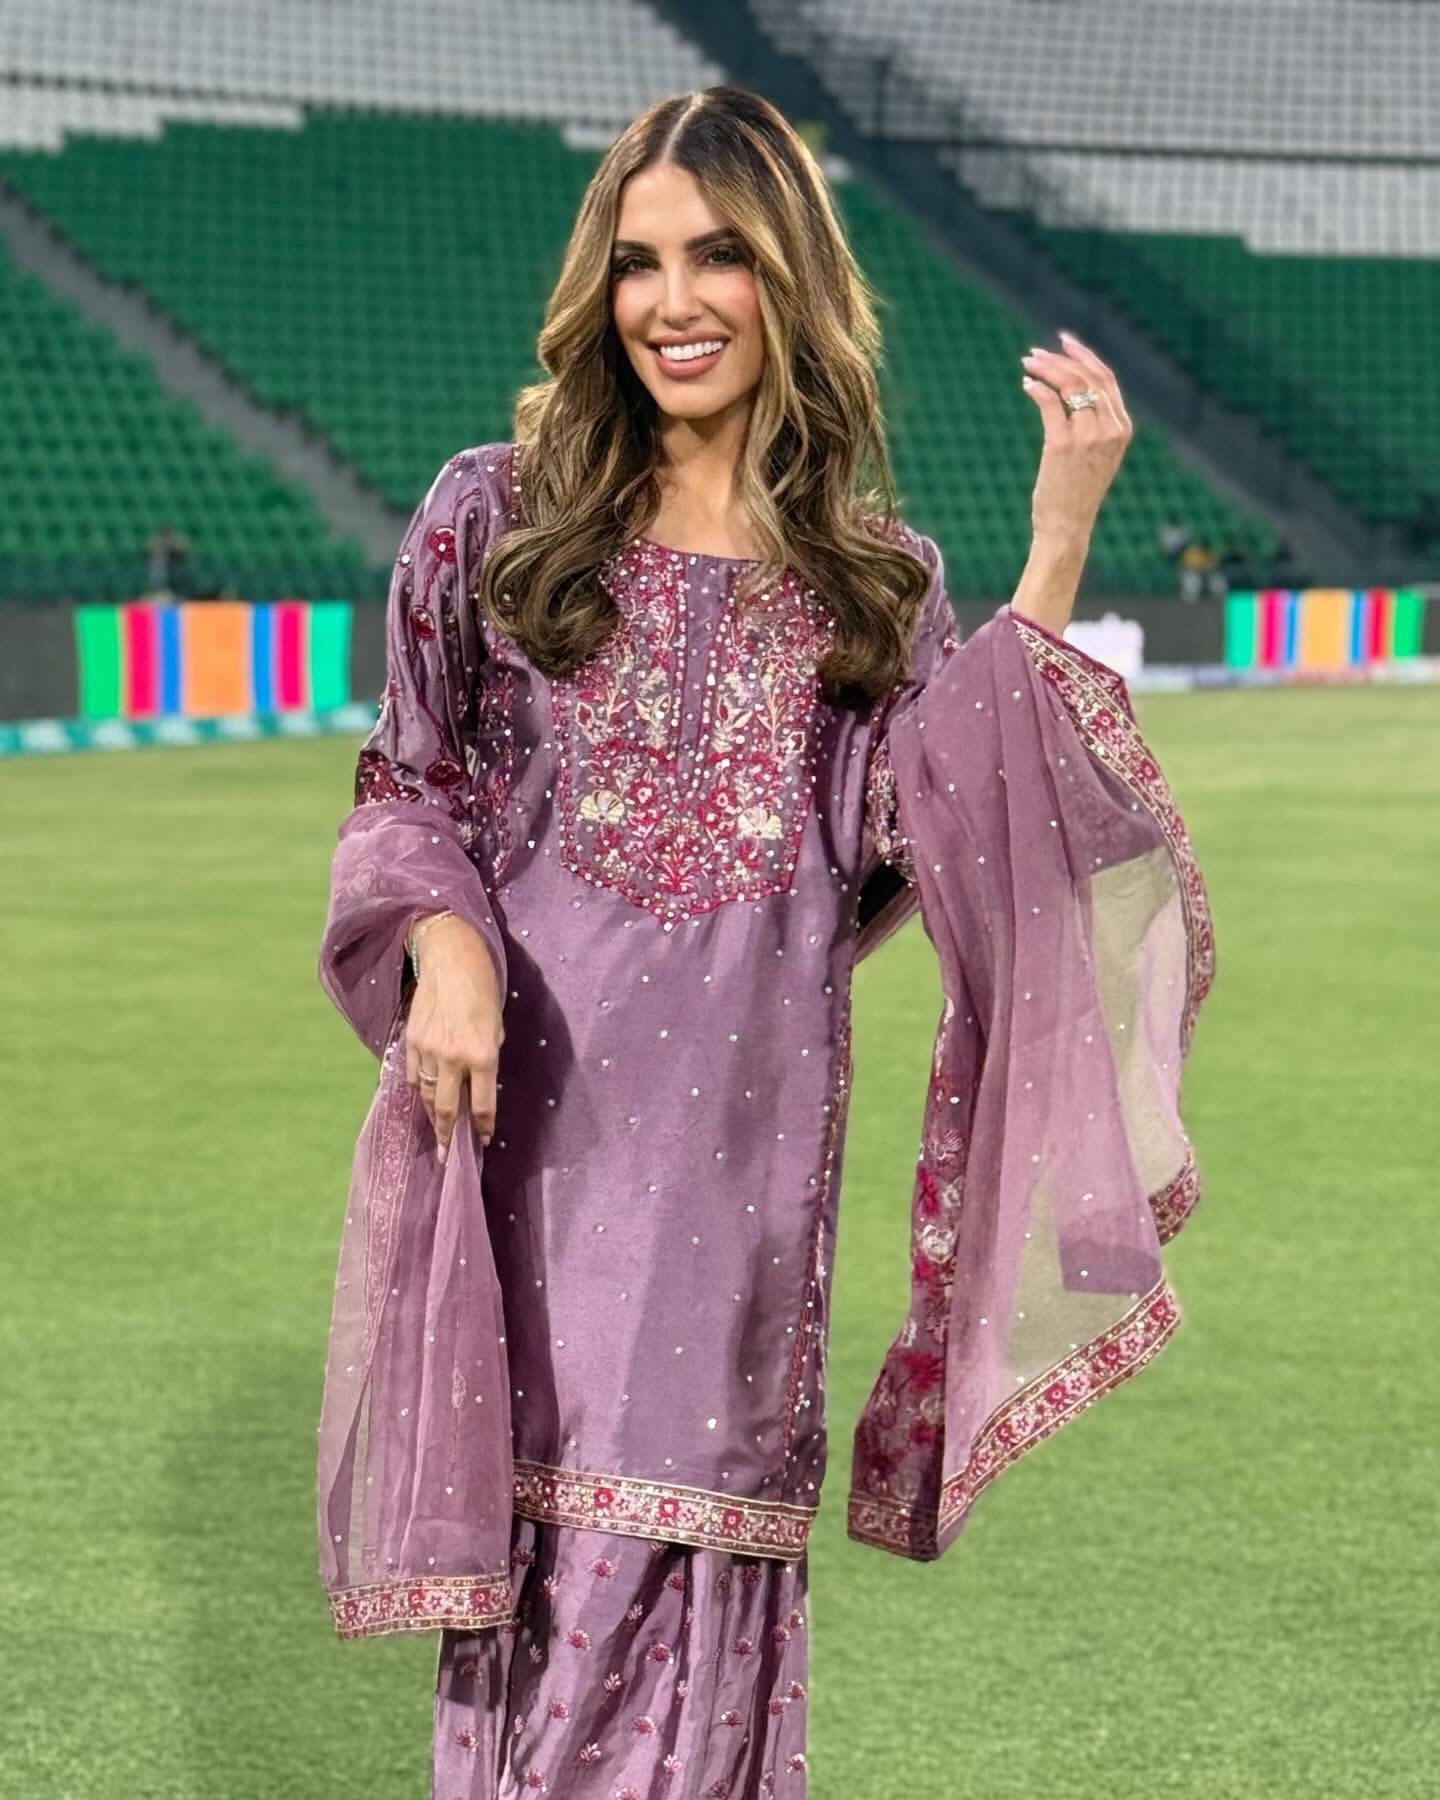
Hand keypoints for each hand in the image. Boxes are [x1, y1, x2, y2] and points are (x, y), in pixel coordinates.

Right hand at [404, 915, 504, 1161]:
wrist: (450, 957)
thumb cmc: (483, 988)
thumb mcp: (496, 1025)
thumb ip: (487, 1056)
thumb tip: (476, 1084)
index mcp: (482, 1054)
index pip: (482, 1104)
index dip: (482, 1126)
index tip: (482, 1141)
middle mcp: (453, 1057)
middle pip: (446, 1108)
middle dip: (447, 1135)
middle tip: (445, 1155)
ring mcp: (428, 1050)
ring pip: (425, 1094)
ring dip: (431, 1114)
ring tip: (436, 1129)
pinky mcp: (410, 1040)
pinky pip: (411, 1074)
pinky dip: (417, 1087)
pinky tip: (422, 1095)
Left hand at [1020, 330, 1133, 547]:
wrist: (1068, 527)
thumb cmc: (1077, 493)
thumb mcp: (1097, 455)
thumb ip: (1094, 425)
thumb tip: (1071, 392)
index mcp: (1122, 428)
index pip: (1106, 379)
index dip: (1085, 357)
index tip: (1065, 343)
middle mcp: (1110, 429)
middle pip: (1088, 376)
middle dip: (1062, 357)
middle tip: (1037, 352)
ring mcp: (1088, 436)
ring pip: (1069, 384)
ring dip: (1046, 369)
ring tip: (1027, 363)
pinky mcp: (1063, 444)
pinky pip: (1049, 403)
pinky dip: (1037, 388)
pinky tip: (1026, 385)